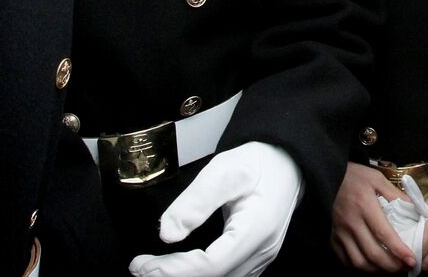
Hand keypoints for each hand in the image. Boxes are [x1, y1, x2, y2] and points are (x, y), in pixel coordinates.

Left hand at [128, 142, 302, 276]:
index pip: (211, 266)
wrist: (288, 161)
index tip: (143, 265)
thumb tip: (167, 233)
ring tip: (153, 269)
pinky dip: (201, 276)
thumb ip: (196, 201)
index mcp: (256, 230)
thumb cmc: (259, 162)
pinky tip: (180, 269)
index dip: (174, 271)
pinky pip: (227, 276)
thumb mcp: (225, 169)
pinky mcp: (257, 258)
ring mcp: (262, 258)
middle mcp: (262, 252)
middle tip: (140, 268)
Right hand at [330, 163, 416, 271]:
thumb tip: (414, 210)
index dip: (399, 250)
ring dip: (376, 269)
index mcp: (365, 206)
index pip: (384, 234)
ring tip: (389, 266)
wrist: (325, 175)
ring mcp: (340, 232)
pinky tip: (370, 263)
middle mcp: (351, 222)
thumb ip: (395, 194)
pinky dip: (360, 266)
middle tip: (404, 267)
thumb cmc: (352, 176)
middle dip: (392, 266)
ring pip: (359, 262)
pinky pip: (345, 260)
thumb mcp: (376, 178)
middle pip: (373, 253)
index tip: (412, 259)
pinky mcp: (332, 238)